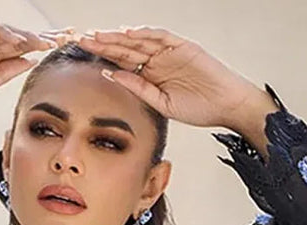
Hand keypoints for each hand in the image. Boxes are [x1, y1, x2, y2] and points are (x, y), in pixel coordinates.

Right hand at [0, 20, 53, 114]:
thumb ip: (2, 74)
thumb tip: (28, 62)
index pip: (19, 51)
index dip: (41, 48)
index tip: (62, 50)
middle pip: (17, 37)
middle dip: (42, 36)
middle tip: (66, 37)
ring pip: (4, 31)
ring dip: (26, 35)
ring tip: (44, 41)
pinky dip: (2, 32)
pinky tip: (16, 40)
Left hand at [58, 25, 265, 131]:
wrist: (226, 106)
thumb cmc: (199, 109)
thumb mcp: (162, 103)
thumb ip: (137, 89)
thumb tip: (112, 76)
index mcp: (150, 74)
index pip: (121, 62)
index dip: (102, 57)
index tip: (81, 55)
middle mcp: (156, 59)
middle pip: (124, 47)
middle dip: (103, 43)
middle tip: (80, 38)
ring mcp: (169, 51)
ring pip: (138, 39)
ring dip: (117, 36)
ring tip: (97, 34)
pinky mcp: (182, 45)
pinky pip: (160, 36)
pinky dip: (144, 33)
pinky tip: (126, 32)